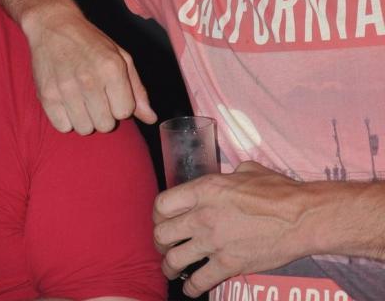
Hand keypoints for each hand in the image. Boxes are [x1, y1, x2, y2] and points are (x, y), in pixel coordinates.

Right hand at [26, 7, 156, 134]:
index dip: (119, 105)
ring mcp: (66, 89)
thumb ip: (137, 90)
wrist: (53, 26)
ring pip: (84, 129)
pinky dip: (65, 119)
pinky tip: (65, 102)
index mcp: (112, 69)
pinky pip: (62, 127)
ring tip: (79, 99)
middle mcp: (90, 80)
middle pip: (105, 125)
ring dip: (84, 118)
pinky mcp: (47, 95)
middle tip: (94, 97)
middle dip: (102, 114)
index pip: (124, 112)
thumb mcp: (120, 57)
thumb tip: (151, 118)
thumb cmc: (90, 42)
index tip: (110, 93)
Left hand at [153, 161, 315, 297]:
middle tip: (164, 243)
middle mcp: (202, 216)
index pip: (162, 203)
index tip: (162, 218)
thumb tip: (225, 179)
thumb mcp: (245, 170)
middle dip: (159, 240)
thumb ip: (226, 176)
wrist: (301, 217)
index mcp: (203, 190)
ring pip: (174, 259)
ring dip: (168, 265)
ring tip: (170, 267)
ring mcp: (214, 242)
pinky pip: (200, 281)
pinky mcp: (229, 265)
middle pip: (162, 233)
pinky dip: (192, 287)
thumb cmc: (277, 190)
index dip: (157, 213)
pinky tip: (191, 287)